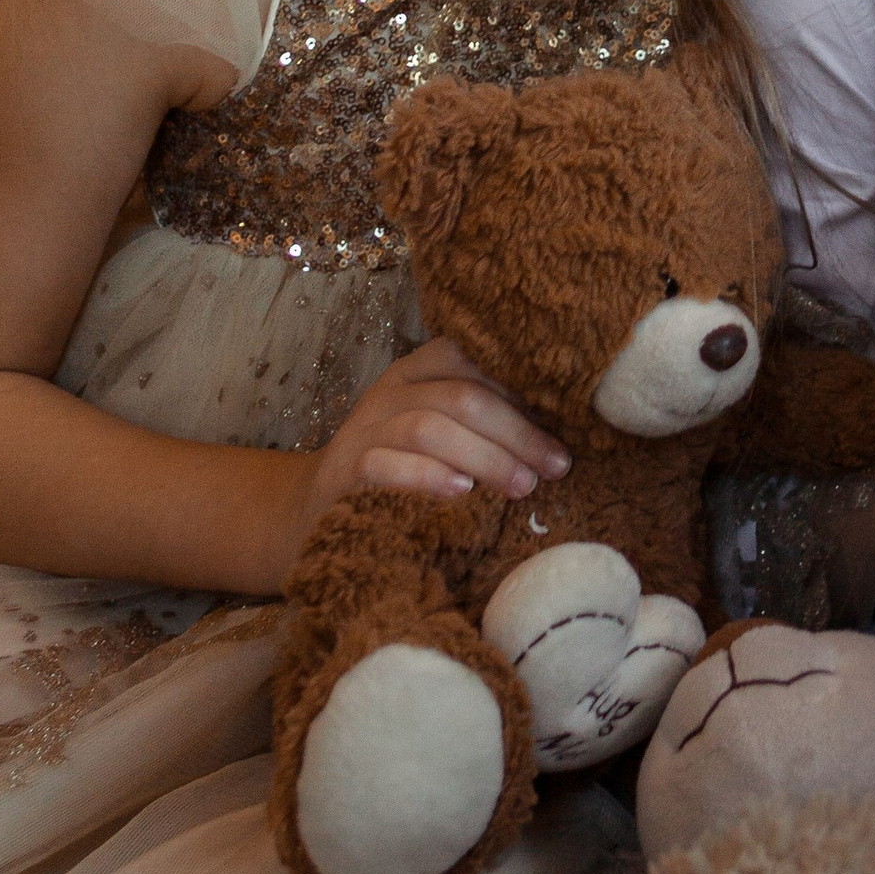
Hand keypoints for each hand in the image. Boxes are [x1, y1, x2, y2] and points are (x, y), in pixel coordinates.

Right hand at [299, 336, 570, 533]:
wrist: (314, 508)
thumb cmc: (400, 470)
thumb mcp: (440, 434)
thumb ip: (481, 425)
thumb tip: (553, 442)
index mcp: (420, 372)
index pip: (476, 365)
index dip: (523, 398)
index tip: (560, 434)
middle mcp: (393, 390)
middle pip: (462, 397)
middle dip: (516, 433)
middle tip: (554, 467)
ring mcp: (366, 428)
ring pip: (429, 427)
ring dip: (485, 457)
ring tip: (522, 486)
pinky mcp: (345, 471)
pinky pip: (385, 465)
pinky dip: (428, 476)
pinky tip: (461, 493)